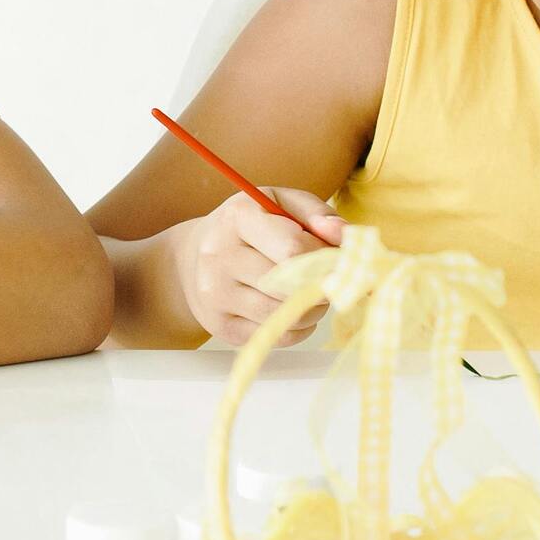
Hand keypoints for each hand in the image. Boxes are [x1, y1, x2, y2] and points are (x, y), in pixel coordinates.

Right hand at [169, 188, 343, 344]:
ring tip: (312, 293)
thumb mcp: (279, 203)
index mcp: (237, 217)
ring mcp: (216, 294)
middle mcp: (219, 255)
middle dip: (322, 285)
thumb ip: (317, 213)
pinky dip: (296, 326)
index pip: (293, 248)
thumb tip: (345, 237)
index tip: (336, 258)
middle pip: (289, 284)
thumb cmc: (250, 227)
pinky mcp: (220, 325)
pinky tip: (293, 309)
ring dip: (312, 308)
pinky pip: (275, 335)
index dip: (325, 257)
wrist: (194, 258)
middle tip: (331, 280)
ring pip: (284, 314)